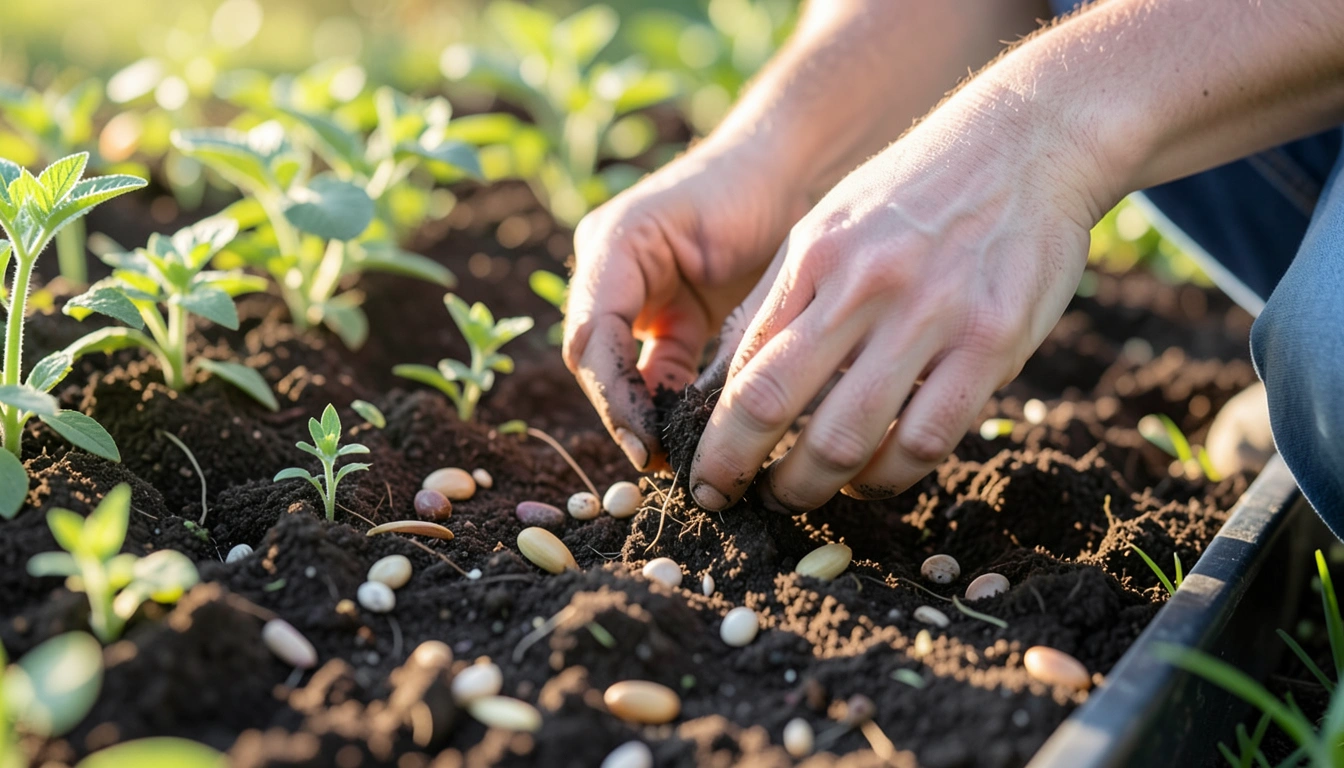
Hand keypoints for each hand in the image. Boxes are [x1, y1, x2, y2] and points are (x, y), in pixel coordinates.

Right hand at [564, 141, 809, 470]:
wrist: (785, 168)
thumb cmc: (751, 189)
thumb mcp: (709, 239)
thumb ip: (689, 303)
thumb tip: (679, 397)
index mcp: (610, 246)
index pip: (593, 336)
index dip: (613, 394)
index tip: (645, 440)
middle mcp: (610, 275)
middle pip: (597, 362)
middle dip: (624, 415)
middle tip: (657, 462)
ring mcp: (636, 298)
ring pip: (622, 375)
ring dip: (643, 419)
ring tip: (676, 461)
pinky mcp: (670, 319)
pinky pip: (658, 374)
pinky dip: (670, 408)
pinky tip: (694, 438)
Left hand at [688, 82, 1111, 511]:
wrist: (1027, 140)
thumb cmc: (914, 193)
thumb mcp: (828, 224)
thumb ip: (778, 300)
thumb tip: (720, 379)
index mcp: (816, 256)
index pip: (744, 363)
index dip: (713, 431)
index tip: (703, 469)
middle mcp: (865, 286)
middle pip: (775, 403)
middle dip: (738, 467)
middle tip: (729, 496)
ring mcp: (932, 315)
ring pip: (848, 436)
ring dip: (812, 485)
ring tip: (799, 495)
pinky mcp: (993, 342)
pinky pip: (927, 438)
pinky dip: (890, 477)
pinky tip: (873, 481)